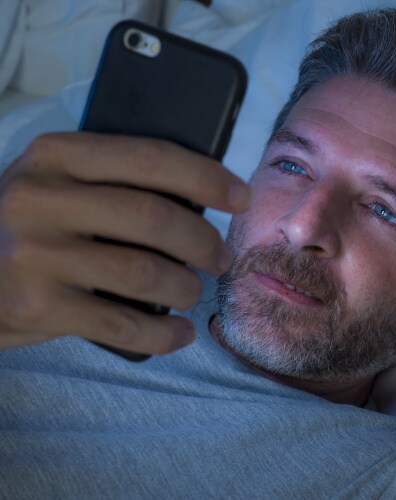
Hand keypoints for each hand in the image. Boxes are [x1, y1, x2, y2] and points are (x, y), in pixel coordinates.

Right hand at [0, 132, 251, 352]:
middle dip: (204, 242)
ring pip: (146, 273)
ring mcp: (35, 255)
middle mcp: (40, 199)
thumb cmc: (28, 224)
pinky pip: (123, 325)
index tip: (240, 197)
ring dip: (186, 288)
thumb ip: (113, 181)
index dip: (206, 178)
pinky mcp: (36, 307)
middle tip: (219, 257)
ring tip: (193, 291)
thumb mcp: (58, 184)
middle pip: (155, 218)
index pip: (150, 157)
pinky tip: (179, 333)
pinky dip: (163, 334)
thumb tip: (199, 200)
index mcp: (55, 156)